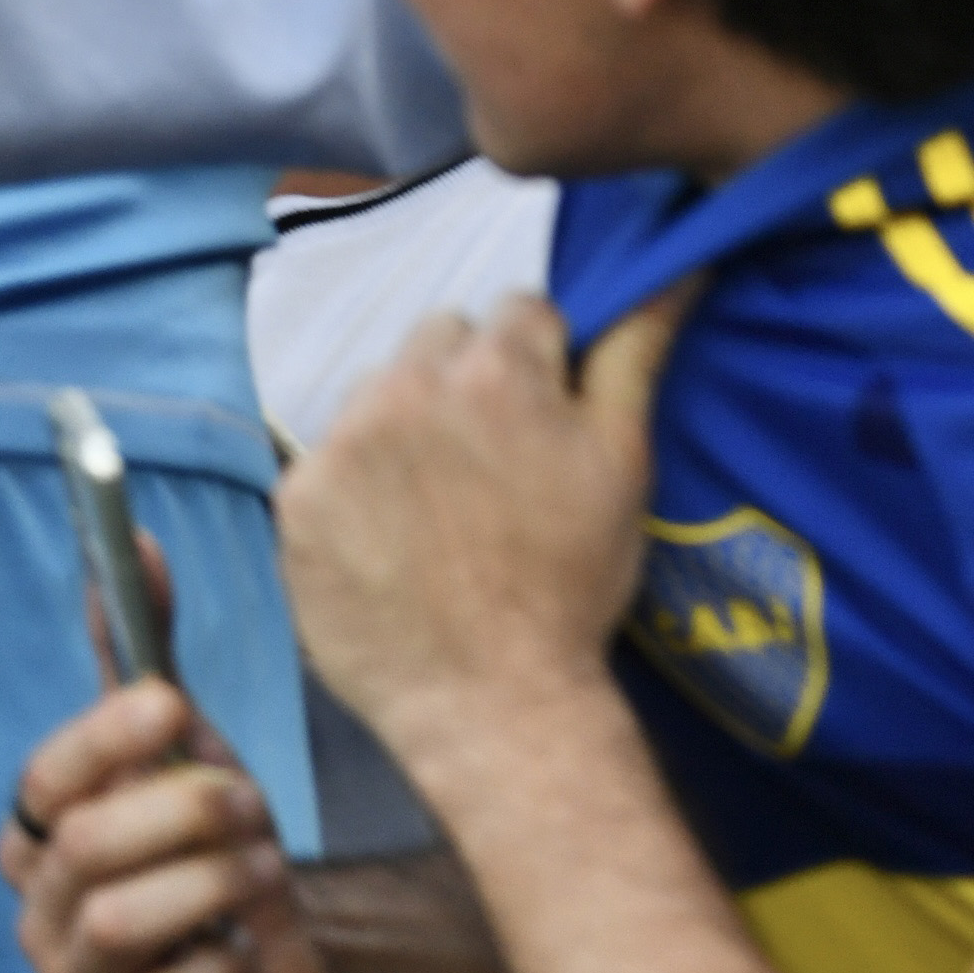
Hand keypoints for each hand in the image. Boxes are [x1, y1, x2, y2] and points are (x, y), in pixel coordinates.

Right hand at [0, 631, 325, 972]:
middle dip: (191, 812)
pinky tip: (239, 956)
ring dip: (218, 882)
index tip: (176, 705)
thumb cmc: (213, 841)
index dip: (104, 740)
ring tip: (260, 872)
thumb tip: (134, 539)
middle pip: (90, 847)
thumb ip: (149, 652)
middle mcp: (41, 913)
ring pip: (127, 922)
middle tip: (254, 805)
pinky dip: (221, 970)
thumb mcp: (186, 742)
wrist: (280, 955)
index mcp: (41, 835)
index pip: (44, 781)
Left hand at [275, 288, 688, 785]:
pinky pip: (328, 458)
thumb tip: (677, 269)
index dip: (541, 363)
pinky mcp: (296, 500)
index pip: (519, 311)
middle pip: (440, 337)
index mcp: (496, 370)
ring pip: (379, 390)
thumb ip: (635, 351)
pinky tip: (391, 535)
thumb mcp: (623, 461)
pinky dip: (357, 484)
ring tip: (440, 501)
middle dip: (467, 378)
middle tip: (492, 460)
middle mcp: (407, 387)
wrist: (493, 703)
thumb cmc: (572, 584)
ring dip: (407, 421)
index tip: (545, 420)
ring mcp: (342, 444)